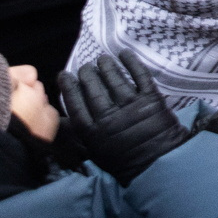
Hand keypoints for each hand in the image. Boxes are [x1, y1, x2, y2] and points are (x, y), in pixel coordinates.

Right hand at [60, 54, 190, 183]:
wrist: (159, 164)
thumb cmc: (124, 161)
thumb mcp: (94, 153)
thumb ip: (77, 136)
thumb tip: (58, 121)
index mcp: (92, 132)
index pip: (75, 104)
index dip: (68, 88)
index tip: (64, 75)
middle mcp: (109, 116)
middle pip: (93, 89)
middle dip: (87, 75)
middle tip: (85, 66)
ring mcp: (131, 106)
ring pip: (115, 80)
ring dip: (107, 67)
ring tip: (102, 59)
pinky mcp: (151, 98)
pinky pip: (140, 76)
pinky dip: (132, 63)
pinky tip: (125, 53)